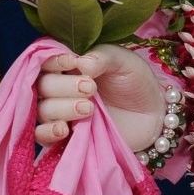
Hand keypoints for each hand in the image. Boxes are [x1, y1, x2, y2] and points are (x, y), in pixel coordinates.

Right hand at [34, 46, 166, 154]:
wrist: (152, 114)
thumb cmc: (135, 82)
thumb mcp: (123, 61)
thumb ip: (102, 58)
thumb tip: (81, 63)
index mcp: (67, 66)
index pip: (45, 61)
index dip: (53, 61)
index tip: (73, 63)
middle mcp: (58, 88)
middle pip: (41, 86)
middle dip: (63, 87)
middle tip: (91, 88)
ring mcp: (60, 113)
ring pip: (42, 110)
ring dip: (61, 108)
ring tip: (89, 108)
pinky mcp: (64, 136)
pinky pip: (41, 136)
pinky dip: (48, 132)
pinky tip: (64, 129)